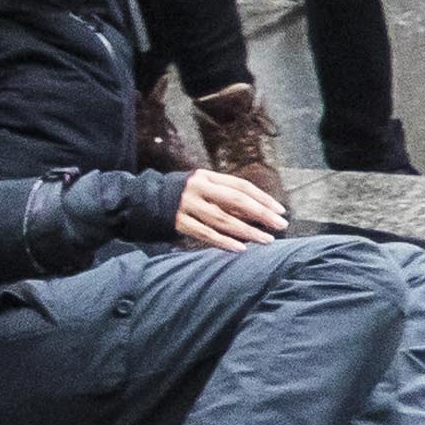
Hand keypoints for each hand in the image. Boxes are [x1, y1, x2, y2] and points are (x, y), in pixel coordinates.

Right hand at [169, 168, 288, 248]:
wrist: (144, 200)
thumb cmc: (183, 196)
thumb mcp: (202, 188)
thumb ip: (224, 197)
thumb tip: (256, 213)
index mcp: (207, 177)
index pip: (241, 186)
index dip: (262, 198)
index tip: (280, 210)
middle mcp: (198, 188)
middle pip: (235, 200)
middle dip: (261, 213)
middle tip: (280, 225)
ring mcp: (187, 205)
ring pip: (223, 219)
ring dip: (247, 230)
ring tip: (266, 239)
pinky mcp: (178, 222)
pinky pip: (205, 234)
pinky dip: (224, 242)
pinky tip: (241, 248)